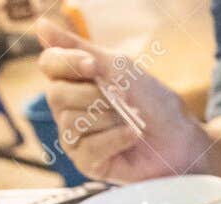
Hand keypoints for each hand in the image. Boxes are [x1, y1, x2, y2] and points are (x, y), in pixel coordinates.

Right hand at [37, 19, 209, 182]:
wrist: (180, 139)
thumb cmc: (153, 103)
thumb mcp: (119, 69)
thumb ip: (80, 49)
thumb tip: (40, 25)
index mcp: (74, 82)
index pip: (49, 64)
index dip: (67, 63)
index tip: (93, 66)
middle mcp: (68, 109)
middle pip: (57, 95)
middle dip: (95, 96)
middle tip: (122, 100)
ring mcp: (76, 137)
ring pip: (72, 122)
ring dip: (109, 118)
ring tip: (131, 120)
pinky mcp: (88, 163)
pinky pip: (88, 148)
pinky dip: (115, 138)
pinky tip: (132, 135)